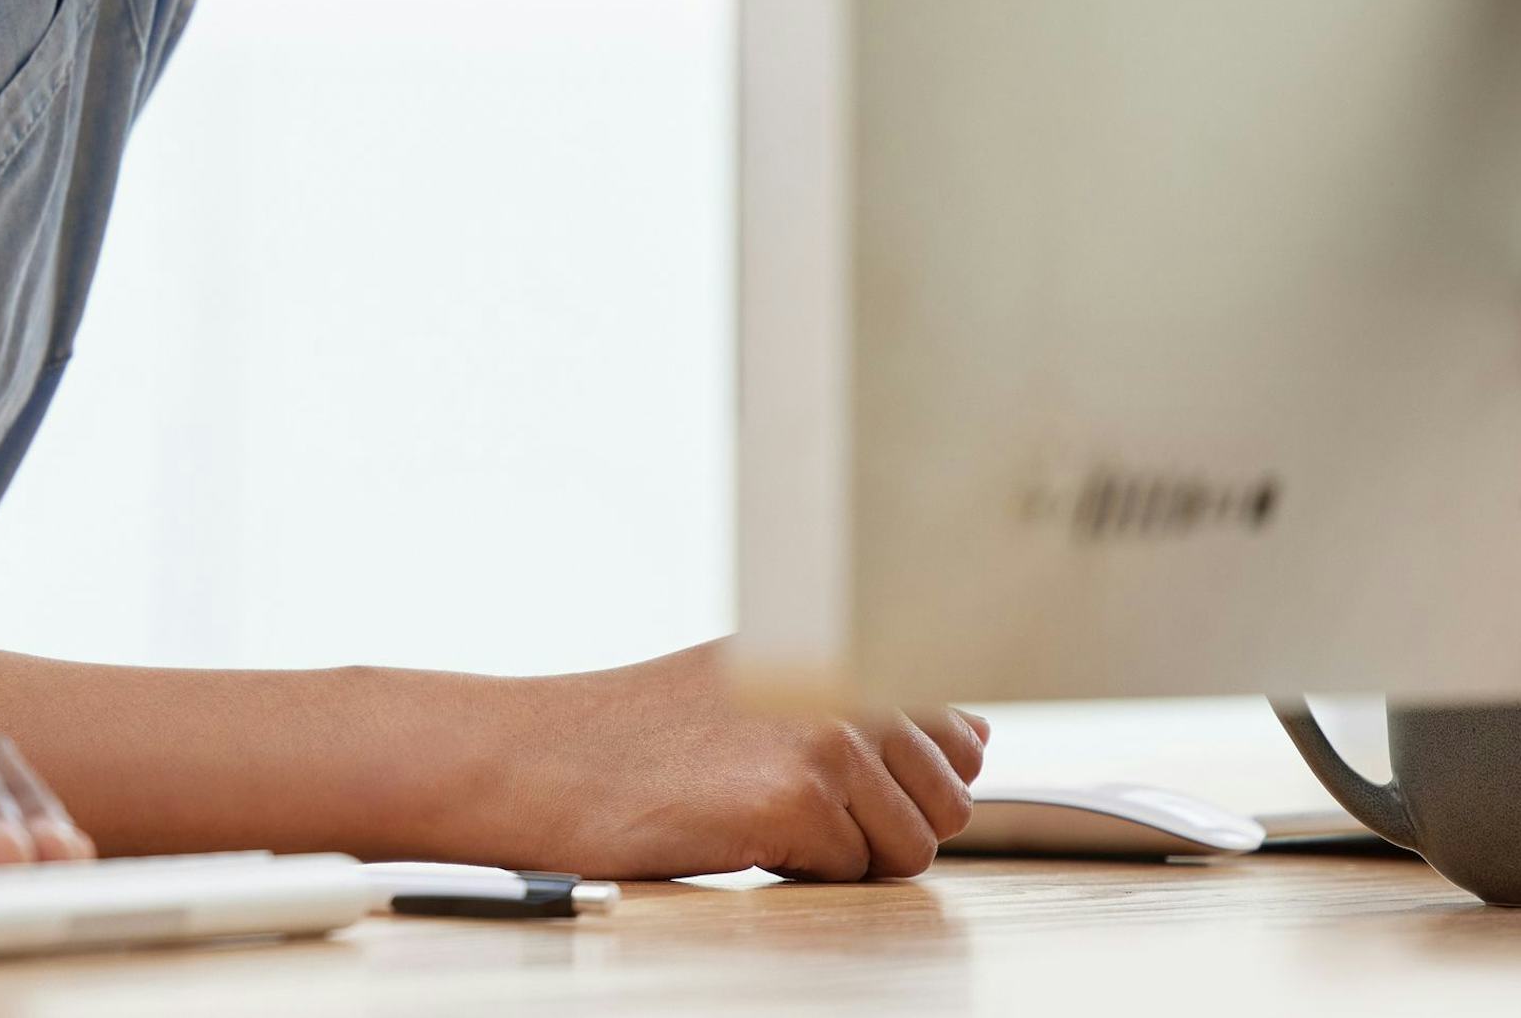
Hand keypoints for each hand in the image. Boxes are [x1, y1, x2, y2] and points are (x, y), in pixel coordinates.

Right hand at [456, 642, 985, 880]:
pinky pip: (854, 874)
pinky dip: (801, 871)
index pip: (956, 734)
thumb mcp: (759, 688)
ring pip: (908, 848)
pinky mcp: (798, 799)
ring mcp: (825, 737)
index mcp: (838, 647)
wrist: (543, 758)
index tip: (835, 777)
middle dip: (881, 824)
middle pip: (947, 802)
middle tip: (785, 800)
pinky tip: (735, 831)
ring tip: (754, 811)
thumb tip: (977, 734)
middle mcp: (842, 681)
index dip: (905, 780)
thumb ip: (872, 706)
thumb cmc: (639, 732)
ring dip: (842, 852)